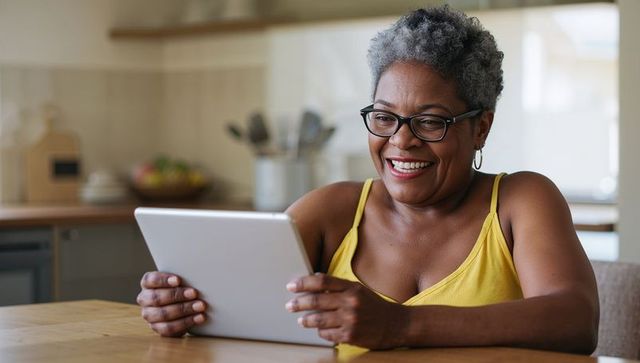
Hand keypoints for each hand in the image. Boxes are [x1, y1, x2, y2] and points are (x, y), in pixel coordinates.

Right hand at [137, 271, 206, 336]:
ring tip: (200, 306)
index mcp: (147, 284)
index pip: (150, 280)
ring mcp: (149, 315)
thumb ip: (183, 277)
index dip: (163, 280)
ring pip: (164, 314)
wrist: (182, 306)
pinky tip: (198, 317)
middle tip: (194, 293)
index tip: (178, 280)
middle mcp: (144, 299)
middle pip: (157, 298)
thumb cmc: (181, 287)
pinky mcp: (158, 328)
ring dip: (184, 310)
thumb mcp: (180, 280)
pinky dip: (186, 322)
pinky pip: (170, 327)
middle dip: (177, 295)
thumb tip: (197, 277)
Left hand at [285, 273, 407, 348]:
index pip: (322, 282)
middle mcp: (350, 302)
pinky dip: (321, 332)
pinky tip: (320, 330)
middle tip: (289, 305)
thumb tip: (315, 278)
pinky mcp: (350, 336)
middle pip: (317, 300)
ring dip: (306, 320)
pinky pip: (327, 334)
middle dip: (299, 303)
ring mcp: (350, 320)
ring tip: (301, 320)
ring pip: (318, 320)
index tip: (291, 286)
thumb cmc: (374, 306)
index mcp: (352, 288)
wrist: (396, 325)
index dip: (304, 283)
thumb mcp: (359, 290)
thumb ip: (339, 285)